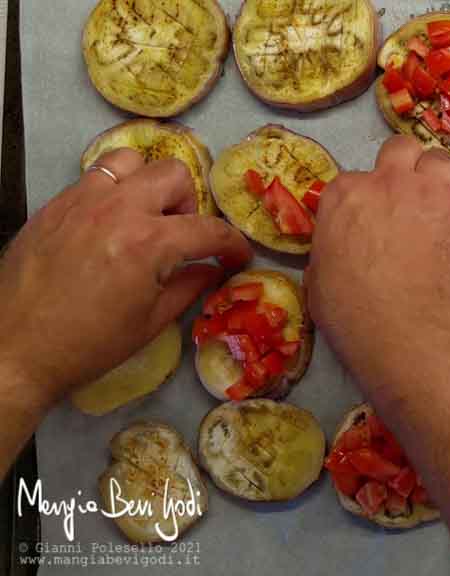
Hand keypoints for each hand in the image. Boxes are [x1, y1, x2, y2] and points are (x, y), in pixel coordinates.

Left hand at [0, 149, 251, 406]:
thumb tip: (211, 270)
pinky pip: (92, 178)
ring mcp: (81, 202)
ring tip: (142, 218)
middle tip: (180, 236)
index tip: (236, 257)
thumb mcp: (151, 322)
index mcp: (148, 244)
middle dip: (189, 204)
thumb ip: (189, 287)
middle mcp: (117, 210)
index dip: (232, 244)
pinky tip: (106, 227)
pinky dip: (111, 194)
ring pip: (131, 162)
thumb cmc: (88, 345)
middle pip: (174, 174)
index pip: (209, 230)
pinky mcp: (54, 206)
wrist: (15, 350)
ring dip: (147, 186)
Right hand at [306, 136, 449, 391]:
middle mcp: (387, 181)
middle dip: (406, 166)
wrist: (407, 329)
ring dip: (439, 178)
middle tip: (409, 196)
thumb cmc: (352, 312)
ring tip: (439, 205)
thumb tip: (336, 255)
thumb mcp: (319, 280)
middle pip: (401, 149)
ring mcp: (430, 192)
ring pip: (441, 160)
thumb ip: (329, 252)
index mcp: (344, 195)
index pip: (353, 180)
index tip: (371, 219)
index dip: (365, 200)